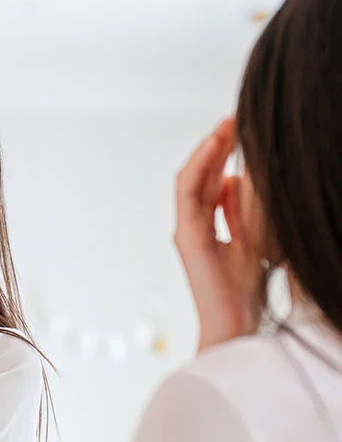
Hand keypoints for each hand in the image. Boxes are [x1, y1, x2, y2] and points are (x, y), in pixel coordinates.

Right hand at [174, 117, 263, 351]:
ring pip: (192, 178)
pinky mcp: (187, 236)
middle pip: (203, 175)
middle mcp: (194, 227)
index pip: (214, 181)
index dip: (226, 153)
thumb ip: (243, 211)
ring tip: (227, 126)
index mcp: (210, 228)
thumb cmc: (246, 291)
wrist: (236, 324)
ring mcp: (188, 231)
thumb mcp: (254, 239)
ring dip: (208, 149)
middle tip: (237, 117)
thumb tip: (237, 180)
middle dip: (219, 144)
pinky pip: (188, 192)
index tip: (244, 128)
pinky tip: (216, 145)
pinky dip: (200, 166)